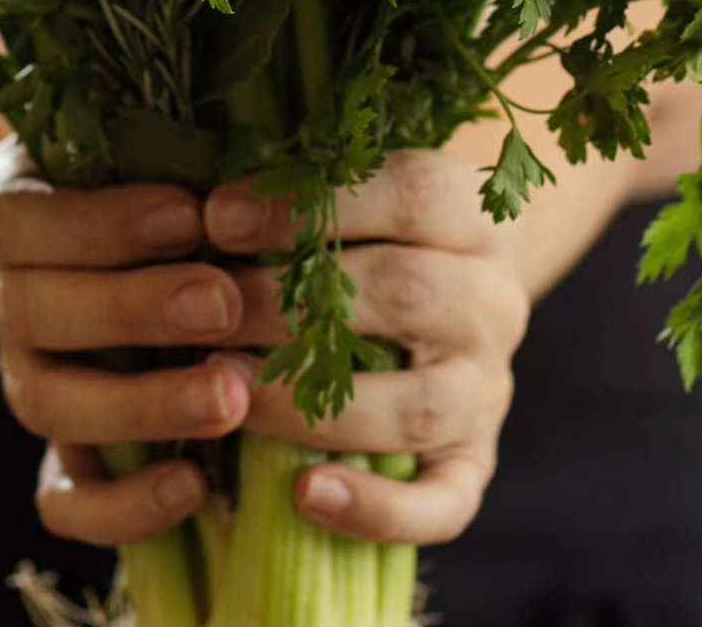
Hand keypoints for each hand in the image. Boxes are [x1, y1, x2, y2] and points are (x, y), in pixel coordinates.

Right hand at [0, 136, 257, 545]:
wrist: (148, 232)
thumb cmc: (159, 162)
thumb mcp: (150, 135)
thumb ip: (171, 143)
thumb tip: (241, 160)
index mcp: (7, 200)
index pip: (17, 219)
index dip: (98, 224)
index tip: (188, 215)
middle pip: (30, 311)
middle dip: (131, 308)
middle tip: (223, 301)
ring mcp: (24, 372)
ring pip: (45, 402)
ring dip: (140, 405)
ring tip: (229, 396)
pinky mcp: (60, 448)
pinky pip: (65, 497)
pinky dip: (123, 504)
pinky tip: (194, 485)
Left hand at [206, 149, 530, 546]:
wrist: (446, 298)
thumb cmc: (371, 233)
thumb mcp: (356, 194)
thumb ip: (303, 192)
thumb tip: (210, 210)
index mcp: (473, 214)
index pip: (410, 195)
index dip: (311, 206)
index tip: (220, 219)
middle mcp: (494, 301)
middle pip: (405, 293)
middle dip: (290, 302)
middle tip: (207, 310)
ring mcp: (488, 388)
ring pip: (416, 406)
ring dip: (310, 403)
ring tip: (228, 387)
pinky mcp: (475, 462)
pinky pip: (442, 504)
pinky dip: (376, 509)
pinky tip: (305, 494)